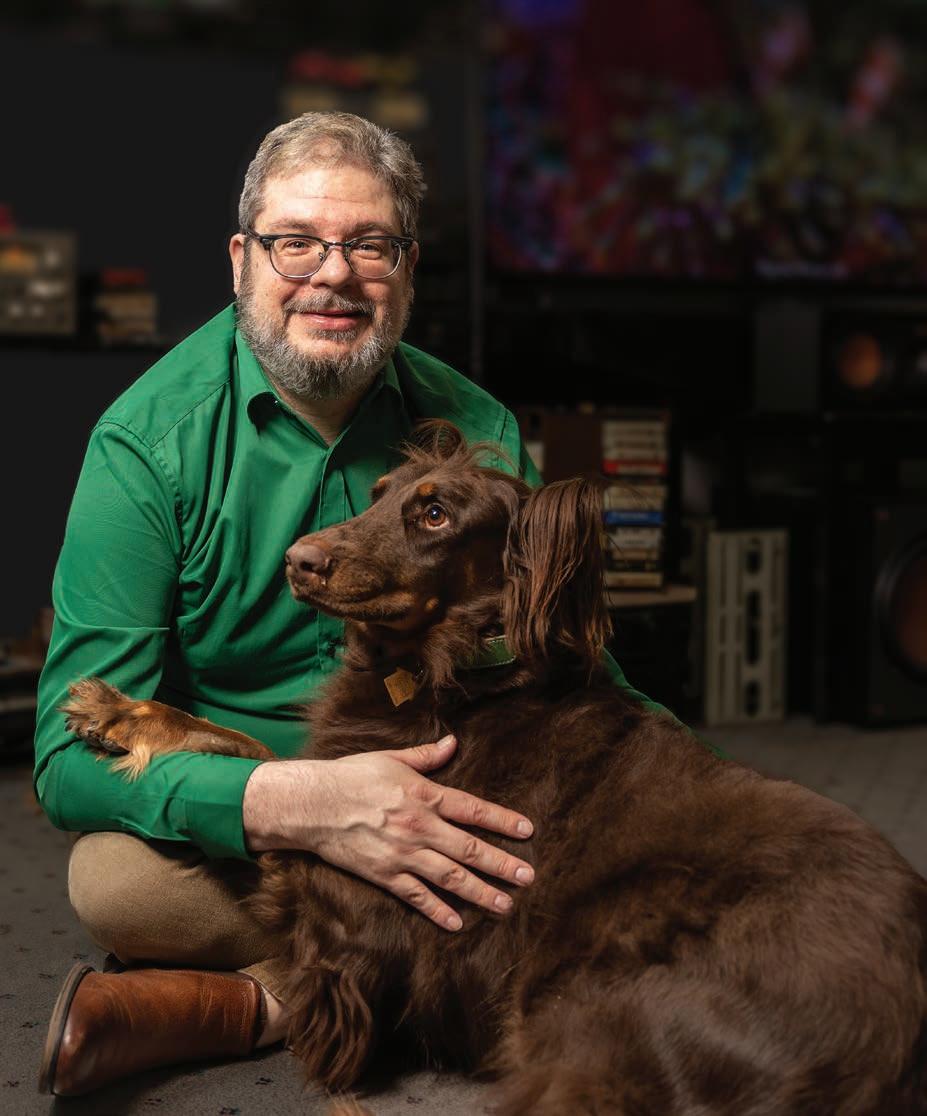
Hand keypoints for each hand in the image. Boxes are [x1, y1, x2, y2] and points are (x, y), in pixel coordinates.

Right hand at [242, 734, 534, 930]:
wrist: (311, 805)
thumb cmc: (350, 776)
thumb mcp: (391, 759)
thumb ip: (426, 756)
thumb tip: (453, 742)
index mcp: (424, 795)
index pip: (472, 809)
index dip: (501, 820)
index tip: (527, 831)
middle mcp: (419, 827)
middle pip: (469, 849)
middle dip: (501, 864)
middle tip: (528, 877)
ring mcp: (403, 855)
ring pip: (449, 877)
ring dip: (480, 892)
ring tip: (505, 905)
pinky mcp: (384, 875)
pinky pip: (416, 897)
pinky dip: (438, 911)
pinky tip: (458, 923)